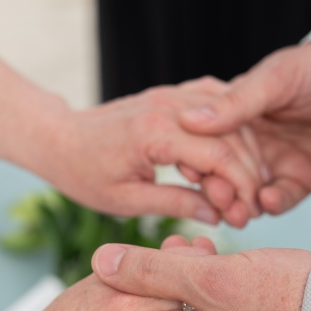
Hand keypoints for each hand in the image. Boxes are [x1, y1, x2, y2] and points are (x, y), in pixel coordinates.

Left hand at [46, 78, 264, 227]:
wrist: (60, 138)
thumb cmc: (85, 173)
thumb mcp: (126, 201)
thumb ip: (175, 204)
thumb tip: (216, 215)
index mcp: (154, 133)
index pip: (218, 155)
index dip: (241, 185)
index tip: (248, 211)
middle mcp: (167, 106)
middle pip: (231, 134)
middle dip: (248, 172)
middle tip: (250, 205)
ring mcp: (171, 95)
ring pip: (229, 117)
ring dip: (245, 151)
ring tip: (245, 187)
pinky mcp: (171, 95)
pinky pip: (215, 104)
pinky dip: (233, 128)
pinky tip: (237, 155)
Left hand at [91, 241, 310, 310]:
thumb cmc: (292, 300)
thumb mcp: (212, 277)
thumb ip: (151, 271)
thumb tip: (101, 262)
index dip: (151, 290)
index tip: (169, 257)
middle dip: (179, 287)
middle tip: (193, 250)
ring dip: (204, 296)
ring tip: (218, 258)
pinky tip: (242, 284)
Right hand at [179, 42, 310, 220]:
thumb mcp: (277, 79)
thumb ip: (236, 103)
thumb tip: (189, 120)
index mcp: (238, 112)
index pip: (207, 140)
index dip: (197, 156)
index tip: (191, 169)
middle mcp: (253, 140)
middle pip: (223, 171)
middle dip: (217, 188)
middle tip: (217, 198)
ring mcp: (276, 161)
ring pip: (247, 192)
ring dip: (240, 203)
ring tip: (239, 210)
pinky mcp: (302, 179)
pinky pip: (281, 199)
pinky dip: (273, 203)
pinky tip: (269, 200)